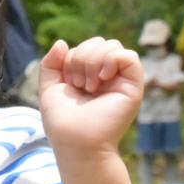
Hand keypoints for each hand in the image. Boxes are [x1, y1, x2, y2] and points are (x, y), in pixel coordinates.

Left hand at [39, 37, 143, 160]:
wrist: (75, 141)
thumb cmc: (62, 121)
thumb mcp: (50, 88)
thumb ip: (51, 63)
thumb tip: (62, 42)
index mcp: (91, 75)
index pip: (86, 46)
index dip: (72, 57)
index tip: (69, 83)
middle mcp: (108, 77)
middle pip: (100, 42)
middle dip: (82, 58)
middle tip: (79, 85)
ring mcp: (121, 81)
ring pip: (113, 46)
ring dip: (93, 62)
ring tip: (90, 87)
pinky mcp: (133, 87)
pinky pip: (129, 57)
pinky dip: (112, 60)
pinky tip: (102, 78)